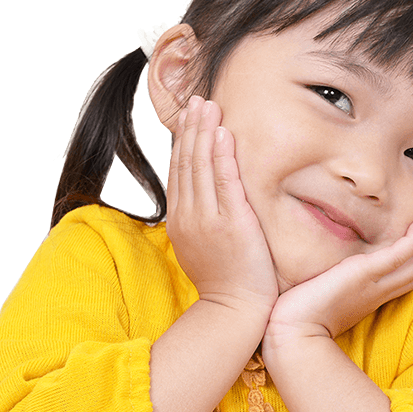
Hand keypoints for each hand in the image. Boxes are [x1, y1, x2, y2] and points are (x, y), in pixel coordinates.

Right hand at [166, 96, 278, 318]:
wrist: (233, 312)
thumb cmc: (226, 284)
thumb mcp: (204, 249)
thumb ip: (203, 223)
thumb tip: (206, 207)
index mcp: (181, 221)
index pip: (179, 172)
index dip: (184, 142)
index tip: (190, 118)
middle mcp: (189, 216)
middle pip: (186, 163)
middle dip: (191, 128)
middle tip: (198, 99)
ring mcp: (208, 219)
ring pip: (201, 166)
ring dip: (204, 132)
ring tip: (209, 105)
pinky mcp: (231, 224)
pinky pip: (223, 182)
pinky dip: (221, 156)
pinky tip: (223, 134)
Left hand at [264, 216, 412, 343]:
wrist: (290, 332)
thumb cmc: (299, 318)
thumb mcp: (323, 296)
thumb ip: (332, 284)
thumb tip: (327, 274)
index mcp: (371, 297)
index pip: (405, 276)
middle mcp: (377, 292)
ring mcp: (373, 285)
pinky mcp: (362, 276)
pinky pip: (396, 258)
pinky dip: (412, 243)